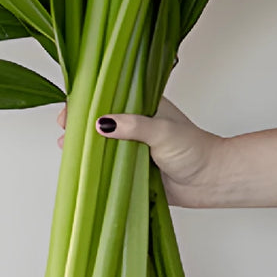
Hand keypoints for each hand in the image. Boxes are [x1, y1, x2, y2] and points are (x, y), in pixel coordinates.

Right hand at [57, 99, 225, 207]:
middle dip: (79, 124)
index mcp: (140, 104)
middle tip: (65, 133)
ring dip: (84, 146)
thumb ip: (133, 126)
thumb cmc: (194, 149)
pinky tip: (82, 170)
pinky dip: (93, 166)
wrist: (211, 181)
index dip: (86, 101)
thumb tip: (101, 123)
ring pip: (100, 143)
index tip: (70, 111)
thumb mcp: (162, 131)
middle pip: (98, 119)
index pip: (107, 95)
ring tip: (68, 150)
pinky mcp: (130, 168)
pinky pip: (107, 165)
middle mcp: (133, 122)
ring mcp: (130, 145)